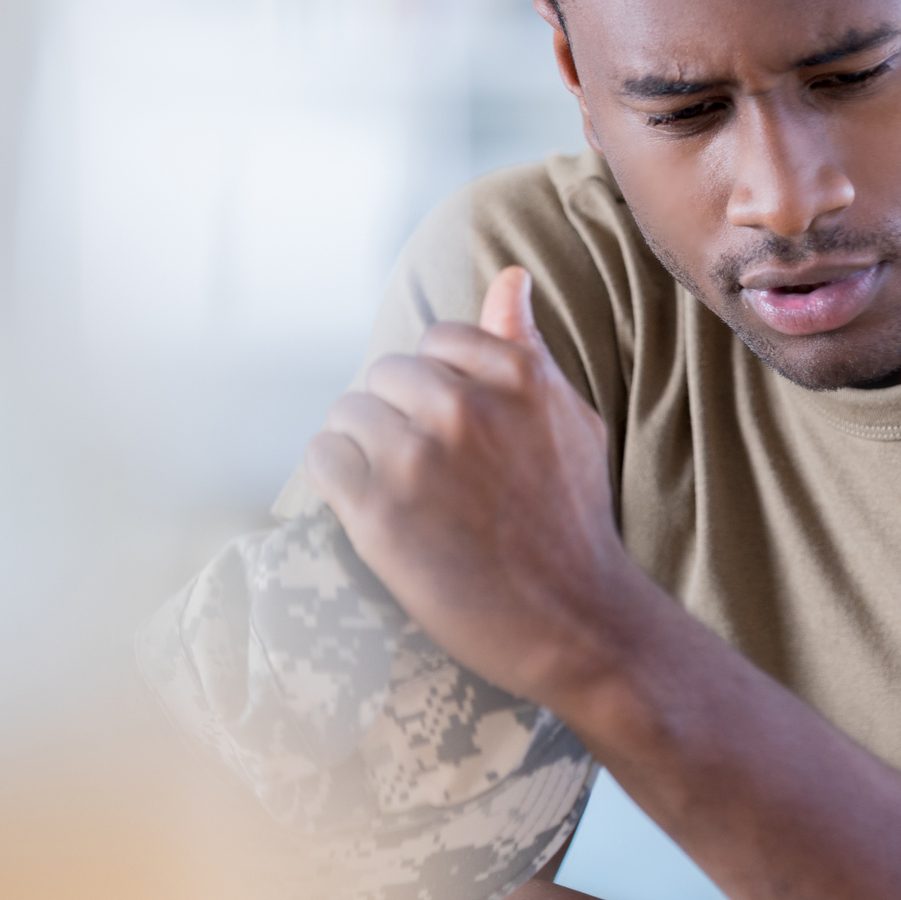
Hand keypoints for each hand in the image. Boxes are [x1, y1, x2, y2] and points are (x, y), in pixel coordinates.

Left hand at [305, 266, 646, 706]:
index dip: (437, 386)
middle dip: (397, 416)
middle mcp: (463, 407)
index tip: (455, 432)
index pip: (435, 341)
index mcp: (516, 376)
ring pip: (349, 413)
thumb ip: (527, 347)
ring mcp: (417, 458)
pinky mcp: (377, 512)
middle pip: (385, 374)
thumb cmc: (574, 521)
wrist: (576, 621)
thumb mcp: (571, 420)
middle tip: (427, 471)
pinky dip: (338, 481)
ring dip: (364, 449)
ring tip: (401, 492)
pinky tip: (373, 509)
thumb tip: (510, 278)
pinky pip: (324, 459)